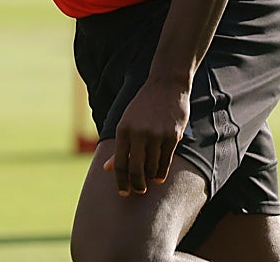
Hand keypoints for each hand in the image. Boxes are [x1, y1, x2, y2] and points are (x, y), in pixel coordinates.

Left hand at [102, 79, 188, 195]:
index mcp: (123, 129)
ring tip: (148, 181)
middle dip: (136, 185)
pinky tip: (158, 176)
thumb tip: (107, 168)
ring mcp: (156, 135)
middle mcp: (138, 133)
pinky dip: (161, 172)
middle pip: (136, 170)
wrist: (166, 86)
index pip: (119, 163)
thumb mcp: (126, 123)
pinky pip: (166, 162)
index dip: (120, 181)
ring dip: (149, 178)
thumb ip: (119, 147)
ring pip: (152, 168)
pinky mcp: (172, 136)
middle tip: (137, 191)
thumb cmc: (143, 107)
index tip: (123, 192)